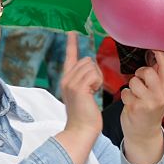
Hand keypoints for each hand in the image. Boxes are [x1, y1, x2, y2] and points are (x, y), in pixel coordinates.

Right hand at [56, 32, 102, 163]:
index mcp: (67, 80)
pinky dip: (97, 82)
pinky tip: (92, 93)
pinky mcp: (78, 87)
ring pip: (91, 66)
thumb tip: (92, 67)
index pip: (70, 57)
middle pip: (87, 60)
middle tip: (92, 89)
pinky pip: (94, 74)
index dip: (71, 44)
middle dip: (95, 72)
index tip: (72, 32)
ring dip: (97, 78)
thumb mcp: (84, 94)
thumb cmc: (86, 116)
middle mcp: (66, 79)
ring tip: (91, 93)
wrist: (81, 130)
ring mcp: (71, 82)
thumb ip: (86, 80)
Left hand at [119, 50, 163, 163]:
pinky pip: (126, 92)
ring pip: (134, 81)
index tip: (155, 47)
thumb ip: (158, 80)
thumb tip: (155, 58)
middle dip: (140, 73)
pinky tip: (130, 102)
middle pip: (148, 72)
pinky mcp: (135, 108)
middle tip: (139, 79)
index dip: (160, 56)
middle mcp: (160, 96)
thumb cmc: (150, 111)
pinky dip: (125, 95)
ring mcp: (148, 102)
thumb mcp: (160, 96)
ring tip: (135, 94)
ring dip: (131, 86)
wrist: (144, 134)